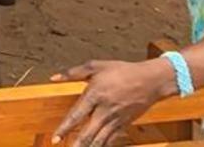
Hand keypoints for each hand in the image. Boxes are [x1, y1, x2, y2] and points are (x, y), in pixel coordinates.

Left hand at [50, 58, 173, 146]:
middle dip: (76, 145)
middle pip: (88, 133)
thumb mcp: (95, 66)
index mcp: (95, 95)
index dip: (65, 128)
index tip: (55, 139)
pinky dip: (103, 146)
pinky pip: (111, 140)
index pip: (76, 116)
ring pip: (99, 140)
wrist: (150, 81)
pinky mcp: (124, 125)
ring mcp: (115, 120)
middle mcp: (104, 110)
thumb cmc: (121, 71)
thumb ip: (72, 73)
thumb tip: (53, 78)